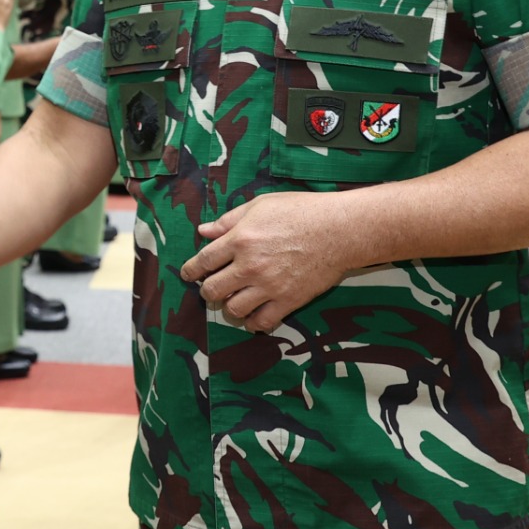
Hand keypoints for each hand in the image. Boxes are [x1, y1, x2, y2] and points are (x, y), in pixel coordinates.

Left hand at [179, 193, 369, 333]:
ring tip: (235, 299)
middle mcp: (250, 265)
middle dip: (207, 291)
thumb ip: (229, 220)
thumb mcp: (261, 206)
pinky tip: (255, 314)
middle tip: (212, 288)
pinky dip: (254, 322)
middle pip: (212, 290)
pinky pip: (262, 322)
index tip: (188, 275)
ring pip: (233, 309)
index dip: (191, 271)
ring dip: (230, 306)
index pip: (203, 261)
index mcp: (240, 239)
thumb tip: (203, 231)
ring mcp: (269, 286)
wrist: (340, 230)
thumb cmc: (301, 211)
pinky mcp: (288, 301)